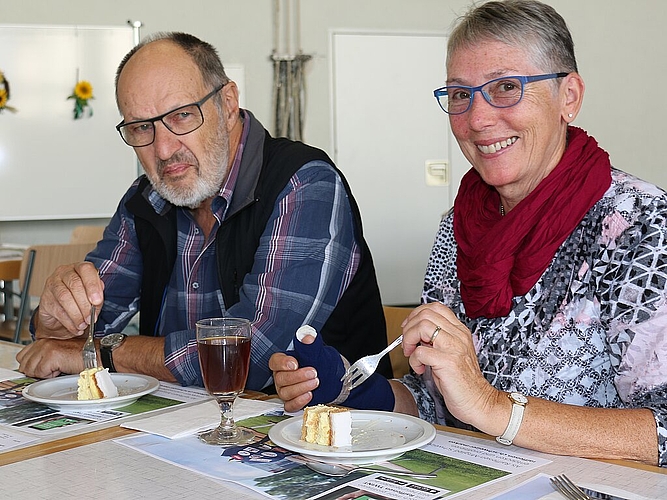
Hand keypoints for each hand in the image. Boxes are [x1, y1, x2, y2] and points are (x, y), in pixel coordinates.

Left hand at [16, 338, 87, 378]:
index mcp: (43, 341)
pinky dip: (50, 376)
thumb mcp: (58, 356)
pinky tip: (61, 369)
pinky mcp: (51, 355)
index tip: (43, 369)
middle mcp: (43, 342)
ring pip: (30, 370)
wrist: (96, 355)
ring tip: (58, 368)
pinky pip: (40, 373)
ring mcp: (46, 348)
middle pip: (24, 365)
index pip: (21, 357)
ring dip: (43, 374)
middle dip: (36, 372)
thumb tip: (30, 370)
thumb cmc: (81, 356)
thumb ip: (42, 358)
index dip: (31, 367)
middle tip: (53, 369)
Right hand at [35, 261, 103, 338]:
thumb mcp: (92, 296)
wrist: (60, 313)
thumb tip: (97, 302)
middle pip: (75, 284)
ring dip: (77, 314)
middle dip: (85, 304)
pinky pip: (58, 310)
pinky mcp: (45, 299)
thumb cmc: (79, 299)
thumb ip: (97, 296)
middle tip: (91, 317)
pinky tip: (76, 327)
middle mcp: (65, 273)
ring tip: (84, 324)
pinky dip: (69, 322)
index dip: (93, 285)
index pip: (86, 270)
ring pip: (65, 297)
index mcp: (80, 268)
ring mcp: (53, 284)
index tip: (97, 300)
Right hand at [268, 336, 318, 412]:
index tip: (295, 364)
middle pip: (280, 378)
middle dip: (297, 376)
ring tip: (315, 382)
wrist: (330, 376)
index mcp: (284, 361)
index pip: (275, 361)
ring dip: (301, 388)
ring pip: (285, 393)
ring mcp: (286, 390)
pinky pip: (290, 405)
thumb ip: (310, 343)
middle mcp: (282, 376)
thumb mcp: (317, 350)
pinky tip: (309, 395)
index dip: (283, 363)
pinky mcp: (293, 401)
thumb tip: (306, 336)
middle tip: (313, 372)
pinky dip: (299, 402)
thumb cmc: (320, 361)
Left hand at [402, 303, 500, 428]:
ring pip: (423, 326)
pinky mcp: (448, 362)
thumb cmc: (463, 381)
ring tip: (411, 353)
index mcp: (459, 331)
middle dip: (409, 326)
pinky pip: (421, 351)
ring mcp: (454, 347)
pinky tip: (420, 368)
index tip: (409, 327)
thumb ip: (436, 341)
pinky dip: (414, 360)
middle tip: (408, 343)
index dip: (417, 314)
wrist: (479, 401)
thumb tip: (415, 334)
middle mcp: (458, 336)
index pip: (436, 308)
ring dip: (409, 339)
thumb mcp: (451, 353)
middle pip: (426, 313)